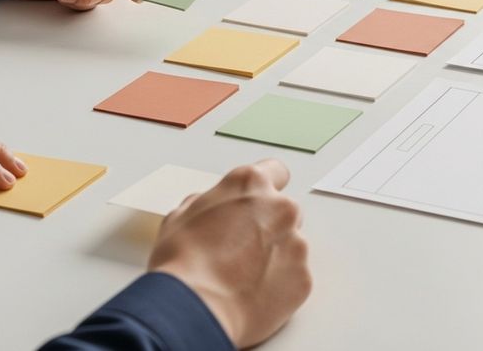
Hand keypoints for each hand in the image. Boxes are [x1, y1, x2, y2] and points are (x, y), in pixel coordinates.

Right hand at [149, 160, 310, 347]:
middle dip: (268, 226)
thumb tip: (212, 209)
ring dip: (273, 257)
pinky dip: (278, 285)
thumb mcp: (180, 217)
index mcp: (250, 185)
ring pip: (290, 246)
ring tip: (241, 279)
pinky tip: (251, 295)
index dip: (264, 188)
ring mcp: (296, 243)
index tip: (259, 201)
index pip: (275, 171)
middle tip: (241, 250)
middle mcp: (280, 208)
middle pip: (284, 211)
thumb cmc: (182, 263)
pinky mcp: (303, 278)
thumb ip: (207, 204)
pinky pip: (294, 277)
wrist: (195, 310)